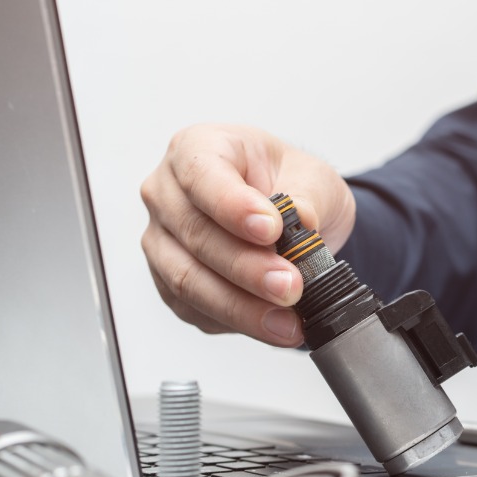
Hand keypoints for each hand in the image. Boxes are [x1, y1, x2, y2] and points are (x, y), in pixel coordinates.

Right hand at [140, 124, 355, 346]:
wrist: (291, 217)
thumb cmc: (291, 182)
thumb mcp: (313, 177)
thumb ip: (306, 196)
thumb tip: (302, 220)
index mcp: (198, 149)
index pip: (202, 176)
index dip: (234, 207)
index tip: (272, 230)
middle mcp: (168, 194)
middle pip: (195, 235)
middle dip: (247, 268)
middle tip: (290, 286)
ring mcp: (163, 241)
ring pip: (188, 280)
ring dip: (241, 306)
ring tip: (286, 321)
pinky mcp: (171, 283)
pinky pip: (194, 309)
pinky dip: (236, 322)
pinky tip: (273, 327)